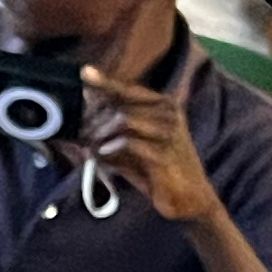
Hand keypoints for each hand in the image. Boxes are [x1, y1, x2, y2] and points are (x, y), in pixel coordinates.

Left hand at [83, 63, 223, 227]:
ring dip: (100, 133)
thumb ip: (113, 134)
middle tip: (81, 133)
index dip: (105, 82)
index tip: (85, 72)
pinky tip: (101, 156)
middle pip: (121, 104)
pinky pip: (128, 142)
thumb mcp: (135, 149)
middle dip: (95, 118)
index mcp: (165, 105)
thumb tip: (84, 124)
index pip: (129, 89)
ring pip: (123, 119)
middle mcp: (169, 113)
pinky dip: (109, 149)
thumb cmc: (161, 172)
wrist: (190, 199)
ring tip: (90, 146)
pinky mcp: (164, 153)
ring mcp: (168, 132)